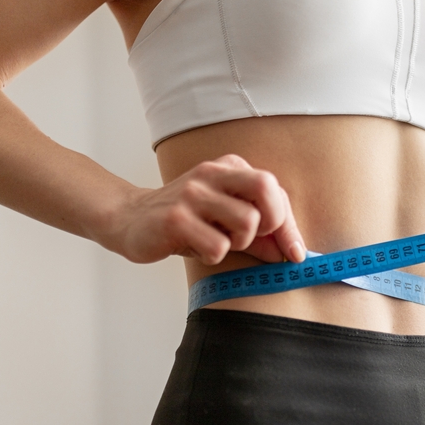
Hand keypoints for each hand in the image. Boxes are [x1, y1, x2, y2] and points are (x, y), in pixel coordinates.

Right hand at [108, 154, 305, 264]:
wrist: (129, 219)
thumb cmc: (186, 222)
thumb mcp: (225, 220)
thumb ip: (259, 234)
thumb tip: (292, 253)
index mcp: (229, 168)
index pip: (274, 190)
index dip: (289, 226)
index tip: (295, 254)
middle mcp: (212, 175)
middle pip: (266, 190)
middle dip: (272, 223)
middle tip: (254, 239)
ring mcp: (192, 194)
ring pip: (246, 223)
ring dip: (238, 243)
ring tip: (217, 241)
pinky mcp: (175, 218)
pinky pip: (218, 246)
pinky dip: (214, 255)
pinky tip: (196, 248)